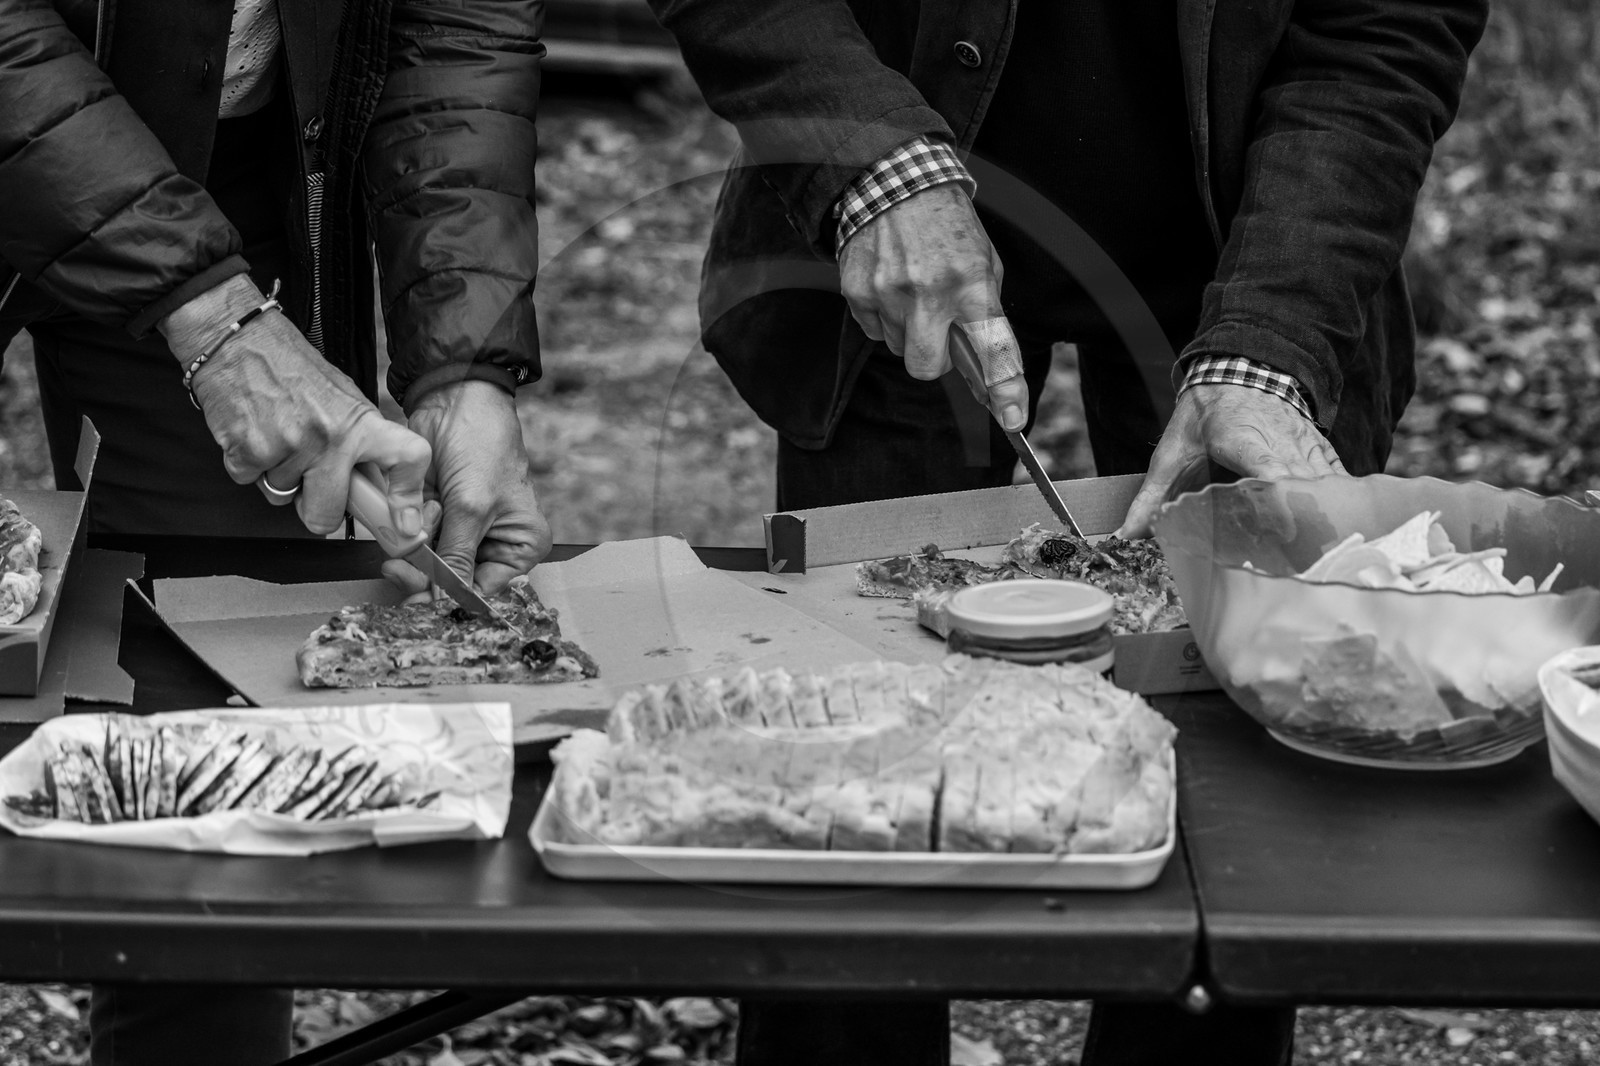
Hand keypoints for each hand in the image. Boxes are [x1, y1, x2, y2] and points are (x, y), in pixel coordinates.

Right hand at [160, 276, 431, 536]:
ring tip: (276, 434)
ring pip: (283, 497)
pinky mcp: (246, 452)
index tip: (405, 526)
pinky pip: (250, 483)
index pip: (406, 459)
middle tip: (310, 480)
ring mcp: (287, 446)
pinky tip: (253, 431)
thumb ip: (359, 443)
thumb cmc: (291, 368)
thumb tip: (375, 489)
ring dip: (278, 476)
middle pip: (326, 514)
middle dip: (315, 509)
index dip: (408, 499)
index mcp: (360, 422)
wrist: (238, 339)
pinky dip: (248, 465)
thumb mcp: (342, 398)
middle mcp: (328, 437)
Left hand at [384, 380, 551, 595]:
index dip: (452, 600)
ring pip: (428, 567)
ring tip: (420, 519)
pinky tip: (412, 514)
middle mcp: (492, 545)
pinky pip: (412, 545)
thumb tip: (447, 599)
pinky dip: (404, 535)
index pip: (485, 592)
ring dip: (415, 551)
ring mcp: (460, 533)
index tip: (421, 603)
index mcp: (519, 547)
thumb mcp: (473, 506)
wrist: (454, 400)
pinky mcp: (433, 520)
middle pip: (454, 584)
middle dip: (427, 576)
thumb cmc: (483, 445)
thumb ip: (457, 555)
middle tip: (403, 569)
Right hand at [838, 183, 1027, 429]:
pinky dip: (884, 316)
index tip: (1013, 419)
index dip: (1005, 389)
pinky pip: (874, 329)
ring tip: (912, 288)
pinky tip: (891, 283)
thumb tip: (984, 366)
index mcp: (971, 283)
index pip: (993, 348)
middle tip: (937, 330)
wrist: (894, 180)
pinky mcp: (857, 291)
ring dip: (908, 330)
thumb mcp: (981, 259)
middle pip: (927, 368)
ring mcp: (889, 294)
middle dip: (934, 360)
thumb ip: (983, 310)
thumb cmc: (946, 225)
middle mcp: (929, 293)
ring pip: (898, 348)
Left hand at [1117, 384, 1347, 537]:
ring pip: (1326, 486)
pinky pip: (1338, 482)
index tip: (1280, 531)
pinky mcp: (1321, 451)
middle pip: (1301, 486)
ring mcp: (1306, 447)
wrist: (1242, 370)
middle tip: (1297, 564)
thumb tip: (1125, 534)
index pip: (1267, 470)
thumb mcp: (1171, 452)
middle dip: (1301, 524)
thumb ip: (1151, 496)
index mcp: (1241, 440)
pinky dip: (1339, 508)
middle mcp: (1280, 442)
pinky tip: (1339, 537)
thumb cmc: (1203, 415)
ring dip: (1323, 520)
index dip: (1277, 500)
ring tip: (1319, 559)